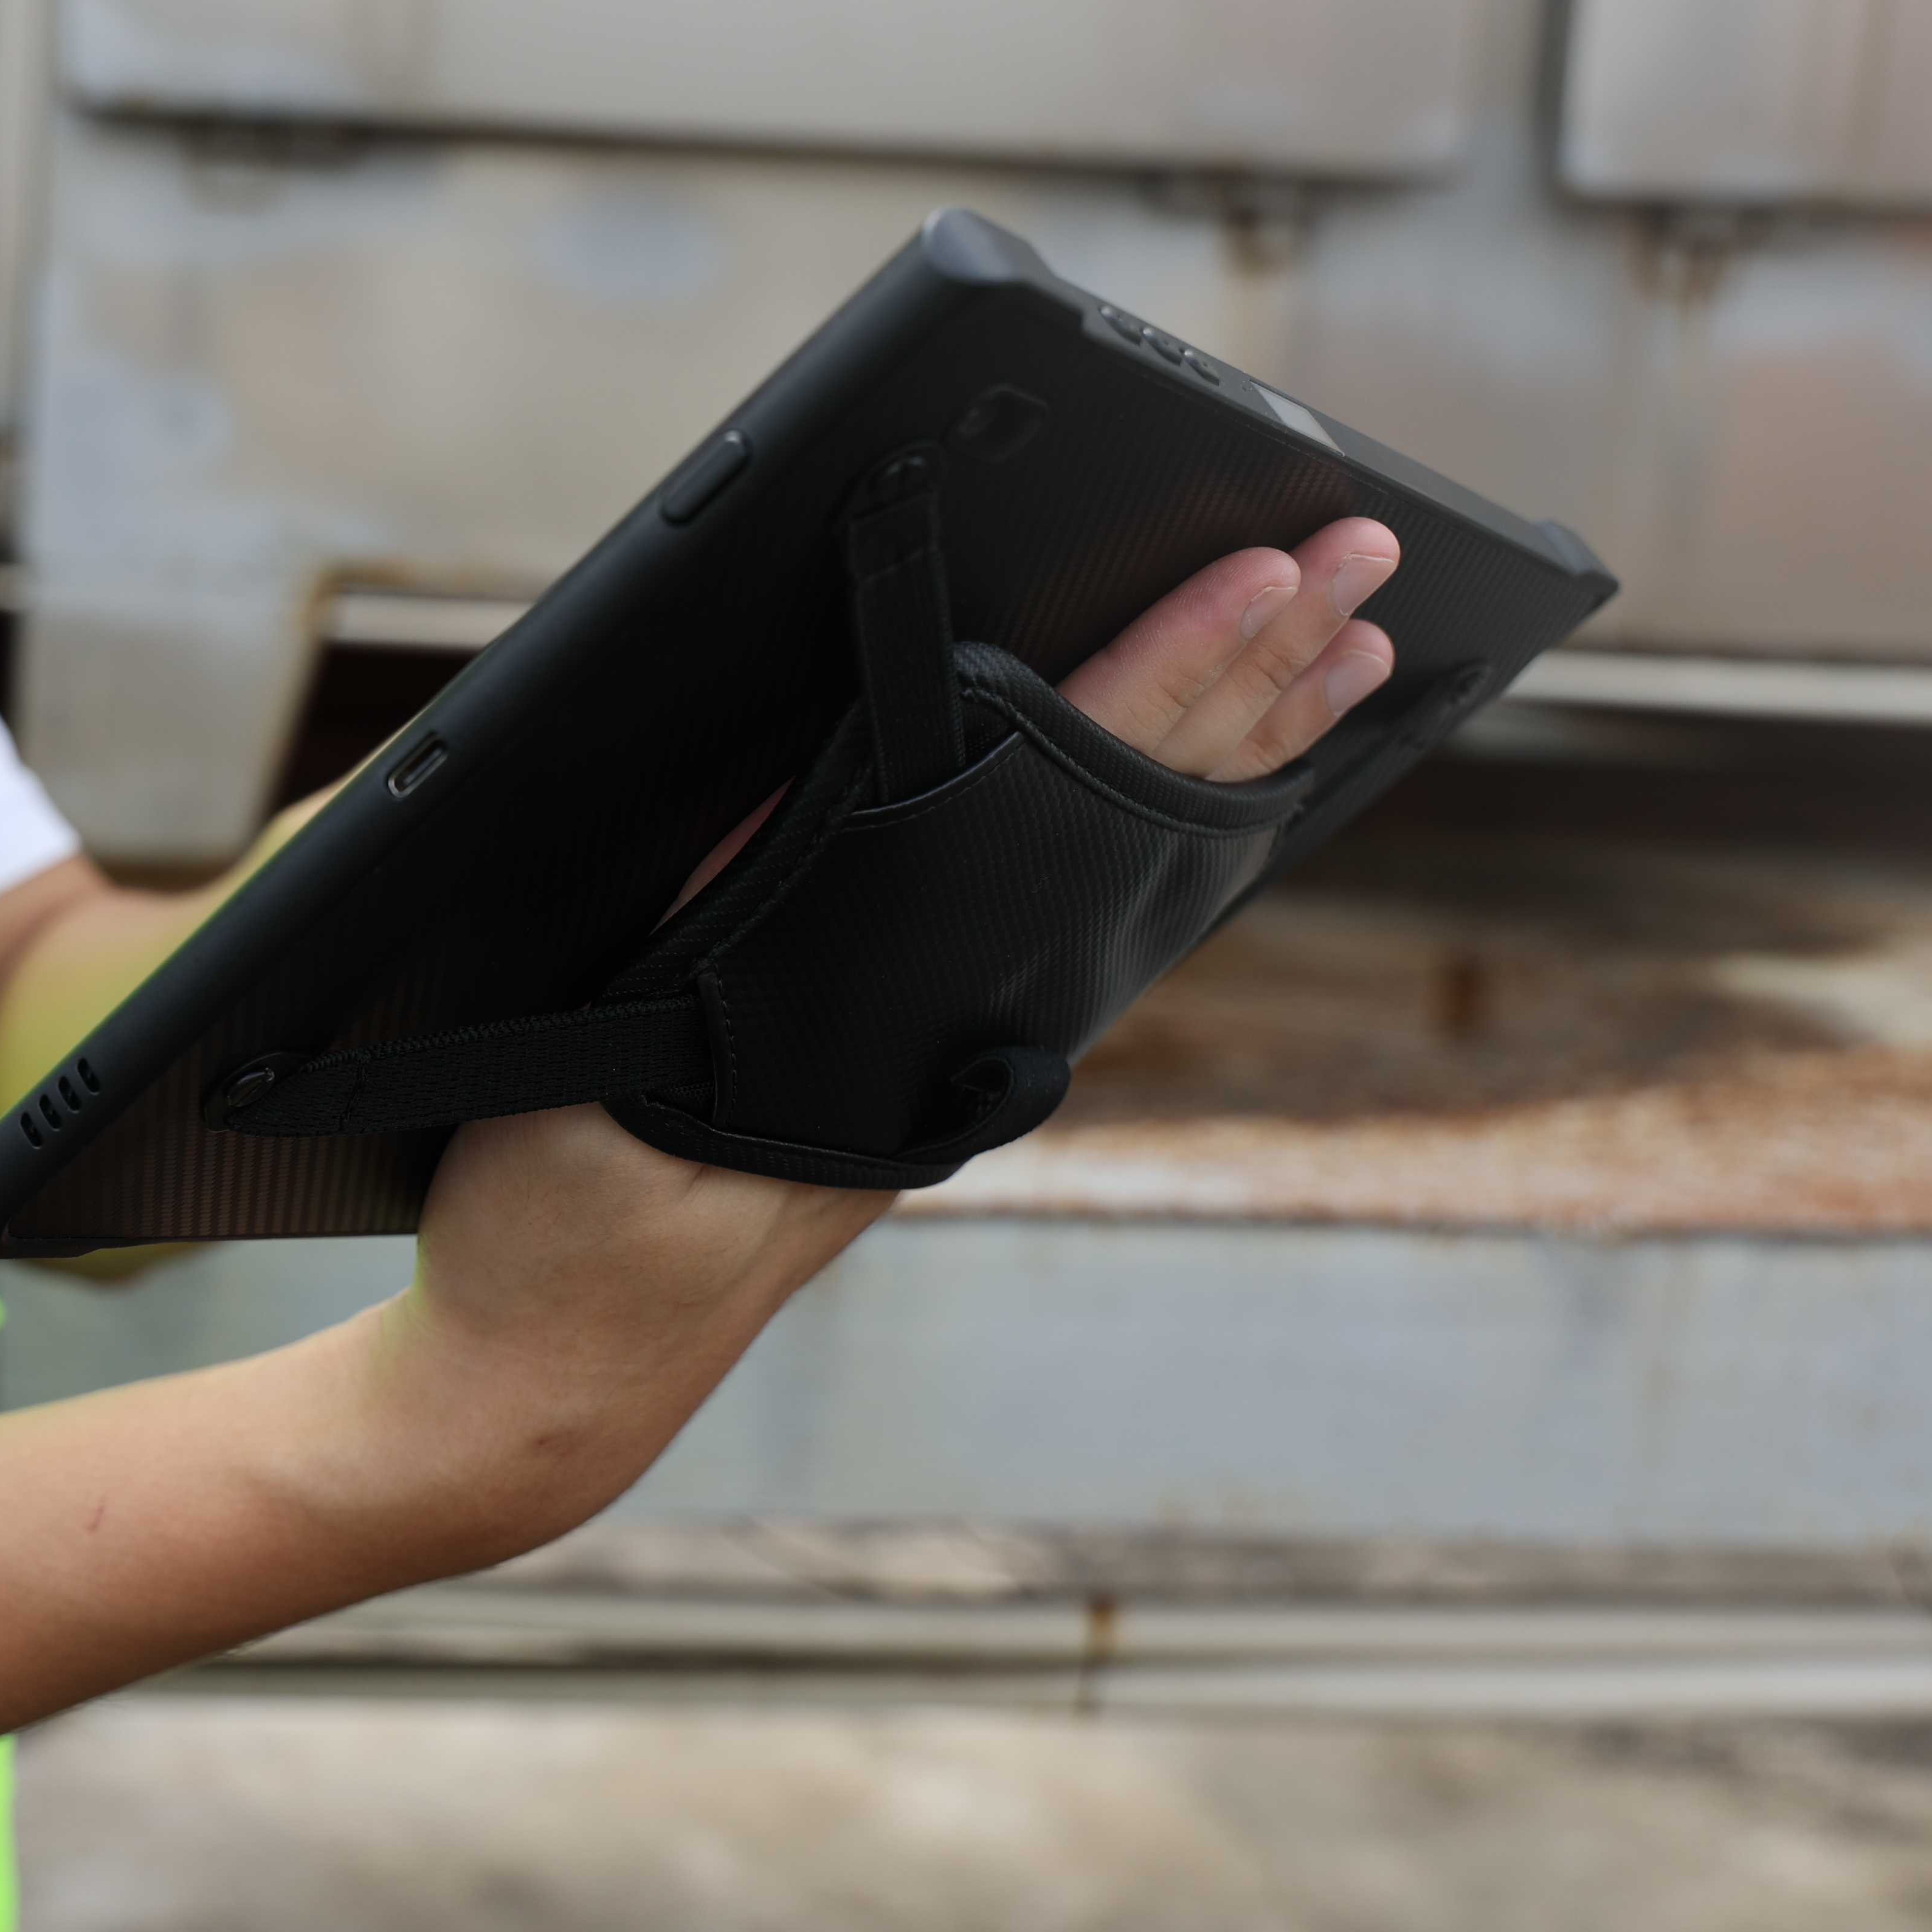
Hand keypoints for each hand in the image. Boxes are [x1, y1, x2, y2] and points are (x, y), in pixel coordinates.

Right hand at [382, 521, 1404, 1547]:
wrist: (565, 1373)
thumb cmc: (569, 1226)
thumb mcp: (617, 1051)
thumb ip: (726, 903)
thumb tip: (823, 764)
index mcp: (917, 991)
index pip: (1080, 789)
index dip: (1174, 668)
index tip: (1267, 574)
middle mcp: (977, 1016)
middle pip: (1149, 807)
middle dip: (1261, 672)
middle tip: (1366, 558)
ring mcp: (972, 1039)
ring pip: (1139, 864)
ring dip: (1241, 744)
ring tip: (1346, 652)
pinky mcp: (935, 1055)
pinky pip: (1084, 915)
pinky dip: (1165, 826)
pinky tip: (1214, 792)